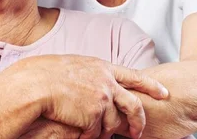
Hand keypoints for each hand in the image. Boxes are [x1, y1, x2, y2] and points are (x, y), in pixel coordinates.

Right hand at [2, 55, 167, 138]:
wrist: (34, 86)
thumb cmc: (42, 74)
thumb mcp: (70, 65)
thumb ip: (87, 73)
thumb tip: (92, 82)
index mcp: (100, 66)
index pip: (134, 76)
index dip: (151, 86)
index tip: (163, 93)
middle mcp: (106, 81)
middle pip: (134, 104)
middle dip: (138, 121)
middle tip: (137, 132)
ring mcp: (102, 99)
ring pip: (114, 123)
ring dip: (105, 132)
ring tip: (93, 134)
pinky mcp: (95, 115)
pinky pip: (96, 132)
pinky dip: (89, 136)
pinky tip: (79, 133)